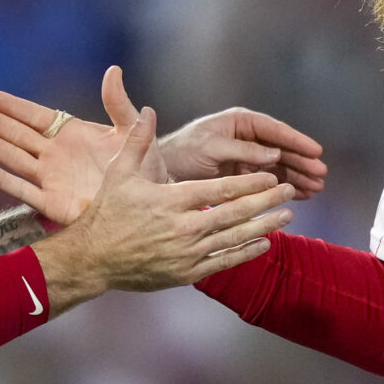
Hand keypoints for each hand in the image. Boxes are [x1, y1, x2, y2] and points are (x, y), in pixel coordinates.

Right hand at [29, 107, 290, 311]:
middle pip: (235, 213)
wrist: (93, 258)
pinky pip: (224, 261)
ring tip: (287, 214)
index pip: (221, 190)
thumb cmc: (107, 211)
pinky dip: (247, 252)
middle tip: (290, 190)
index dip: (250, 183)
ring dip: (265, 226)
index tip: (272, 175)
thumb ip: (138, 140)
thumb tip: (148, 109)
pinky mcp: (187, 273)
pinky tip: (266, 243)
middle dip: (266, 201)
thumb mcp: (120, 172)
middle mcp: (184, 228)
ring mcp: (187, 253)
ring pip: (235, 238)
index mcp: (171, 201)